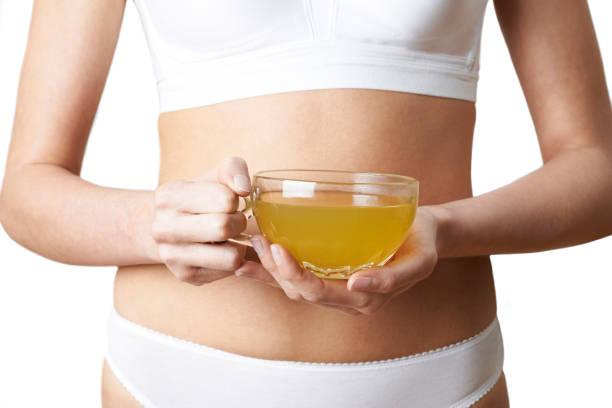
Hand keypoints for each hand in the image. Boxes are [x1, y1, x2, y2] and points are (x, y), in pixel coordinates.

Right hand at [151, 156, 253, 284]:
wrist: (171, 225)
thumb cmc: (200, 197)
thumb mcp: (214, 176)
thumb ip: (232, 171)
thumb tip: (243, 188)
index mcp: (169, 196)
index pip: (225, 199)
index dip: (234, 200)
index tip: (228, 202)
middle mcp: (163, 227)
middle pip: (224, 228)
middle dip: (238, 223)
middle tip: (234, 220)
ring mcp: (171, 255)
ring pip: (230, 257)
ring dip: (239, 246)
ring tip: (229, 237)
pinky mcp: (185, 275)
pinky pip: (228, 272)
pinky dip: (232, 261)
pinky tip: (222, 250)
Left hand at [237, 206, 441, 314]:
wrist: (425, 234)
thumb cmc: (422, 244)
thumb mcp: (420, 261)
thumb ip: (392, 278)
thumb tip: (358, 283)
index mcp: (363, 298)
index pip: (320, 293)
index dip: (295, 275)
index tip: (279, 249)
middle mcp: (345, 297)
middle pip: (299, 291)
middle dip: (275, 270)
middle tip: (259, 240)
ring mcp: (335, 286)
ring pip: (293, 285)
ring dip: (269, 268)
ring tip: (251, 243)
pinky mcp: (329, 271)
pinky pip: (297, 274)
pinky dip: (273, 268)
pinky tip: (253, 255)